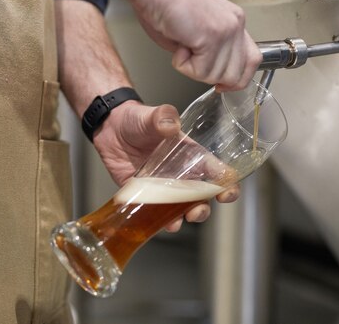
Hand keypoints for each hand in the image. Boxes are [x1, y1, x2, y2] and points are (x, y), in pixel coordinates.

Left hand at [93, 101, 239, 230]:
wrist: (111, 128)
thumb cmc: (138, 119)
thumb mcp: (152, 115)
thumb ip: (163, 117)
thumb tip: (170, 124)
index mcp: (191, 155)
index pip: (217, 171)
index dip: (227, 184)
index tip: (227, 193)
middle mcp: (181, 174)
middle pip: (202, 197)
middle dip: (203, 208)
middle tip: (197, 211)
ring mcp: (164, 186)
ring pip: (180, 209)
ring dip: (182, 218)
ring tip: (177, 222)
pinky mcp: (145, 194)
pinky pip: (155, 213)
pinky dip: (158, 221)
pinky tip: (158, 224)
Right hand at [131, 0, 261, 90]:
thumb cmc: (163, 3)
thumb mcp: (195, 30)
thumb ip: (210, 50)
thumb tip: (209, 69)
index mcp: (233, 20)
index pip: (252, 60)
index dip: (236, 79)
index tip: (220, 85)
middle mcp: (235, 24)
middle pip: (236, 74)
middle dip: (208, 76)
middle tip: (190, 58)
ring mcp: (226, 30)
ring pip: (216, 75)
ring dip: (192, 69)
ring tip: (181, 44)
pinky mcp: (212, 36)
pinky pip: (201, 70)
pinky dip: (183, 65)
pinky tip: (179, 44)